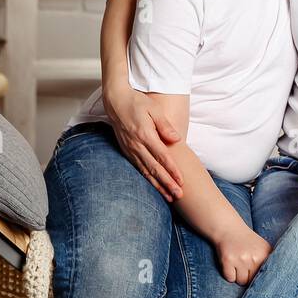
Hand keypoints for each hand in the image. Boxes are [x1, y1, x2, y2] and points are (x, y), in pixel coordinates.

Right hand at [102, 80, 184, 200]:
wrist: (115, 101)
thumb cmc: (137, 103)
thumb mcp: (154, 109)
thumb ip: (165, 126)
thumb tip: (177, 139)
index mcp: (145, 135)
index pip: (162, 156)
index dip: (172, 170)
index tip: (181, 181)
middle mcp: (137, 145)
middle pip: (154, 168)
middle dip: (167, 183)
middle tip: (178, 195)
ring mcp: (130, 149)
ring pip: (145, 171)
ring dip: (157, 185)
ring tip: (169, 196)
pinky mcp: (126, 151)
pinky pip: (138, 168)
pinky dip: (147, 179)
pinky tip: (154, 186)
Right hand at [215, 226, 272, 284]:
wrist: (230, 228)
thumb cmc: (248, 241)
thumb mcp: (263, 247)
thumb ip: (270, 261)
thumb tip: (276, 279)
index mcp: (264, 255)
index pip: (264, 277)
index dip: (259, 278)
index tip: (256, 276)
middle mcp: (254, 257)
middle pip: (251, 281)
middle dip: (247, 277)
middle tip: (244, 266)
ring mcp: (240, 259)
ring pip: (241, 281)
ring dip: (238, 276)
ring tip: (238, 264)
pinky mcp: (228, 260)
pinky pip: (230, 278)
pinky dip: (229, 274)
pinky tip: (230, 264)